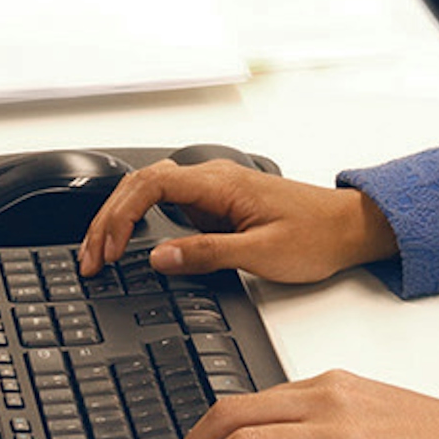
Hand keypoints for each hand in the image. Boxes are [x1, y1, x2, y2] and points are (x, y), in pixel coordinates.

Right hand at [76, 157, 394, 282]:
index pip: (151, 184)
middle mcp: (214, 179)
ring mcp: (215, 191)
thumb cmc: (317, 236)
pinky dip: (141, 225)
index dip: (119, 215)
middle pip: (142, 185)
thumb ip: (207, 254)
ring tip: (99, 254)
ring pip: (151, 194)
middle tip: (89, 259)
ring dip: (121, 220)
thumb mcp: (261, 254)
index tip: (105, 249)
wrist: (350, 229)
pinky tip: (130, 246)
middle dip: (108, 220)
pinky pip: (168, 207)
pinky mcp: (218, 206)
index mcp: (222, 182)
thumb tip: (158, 256)